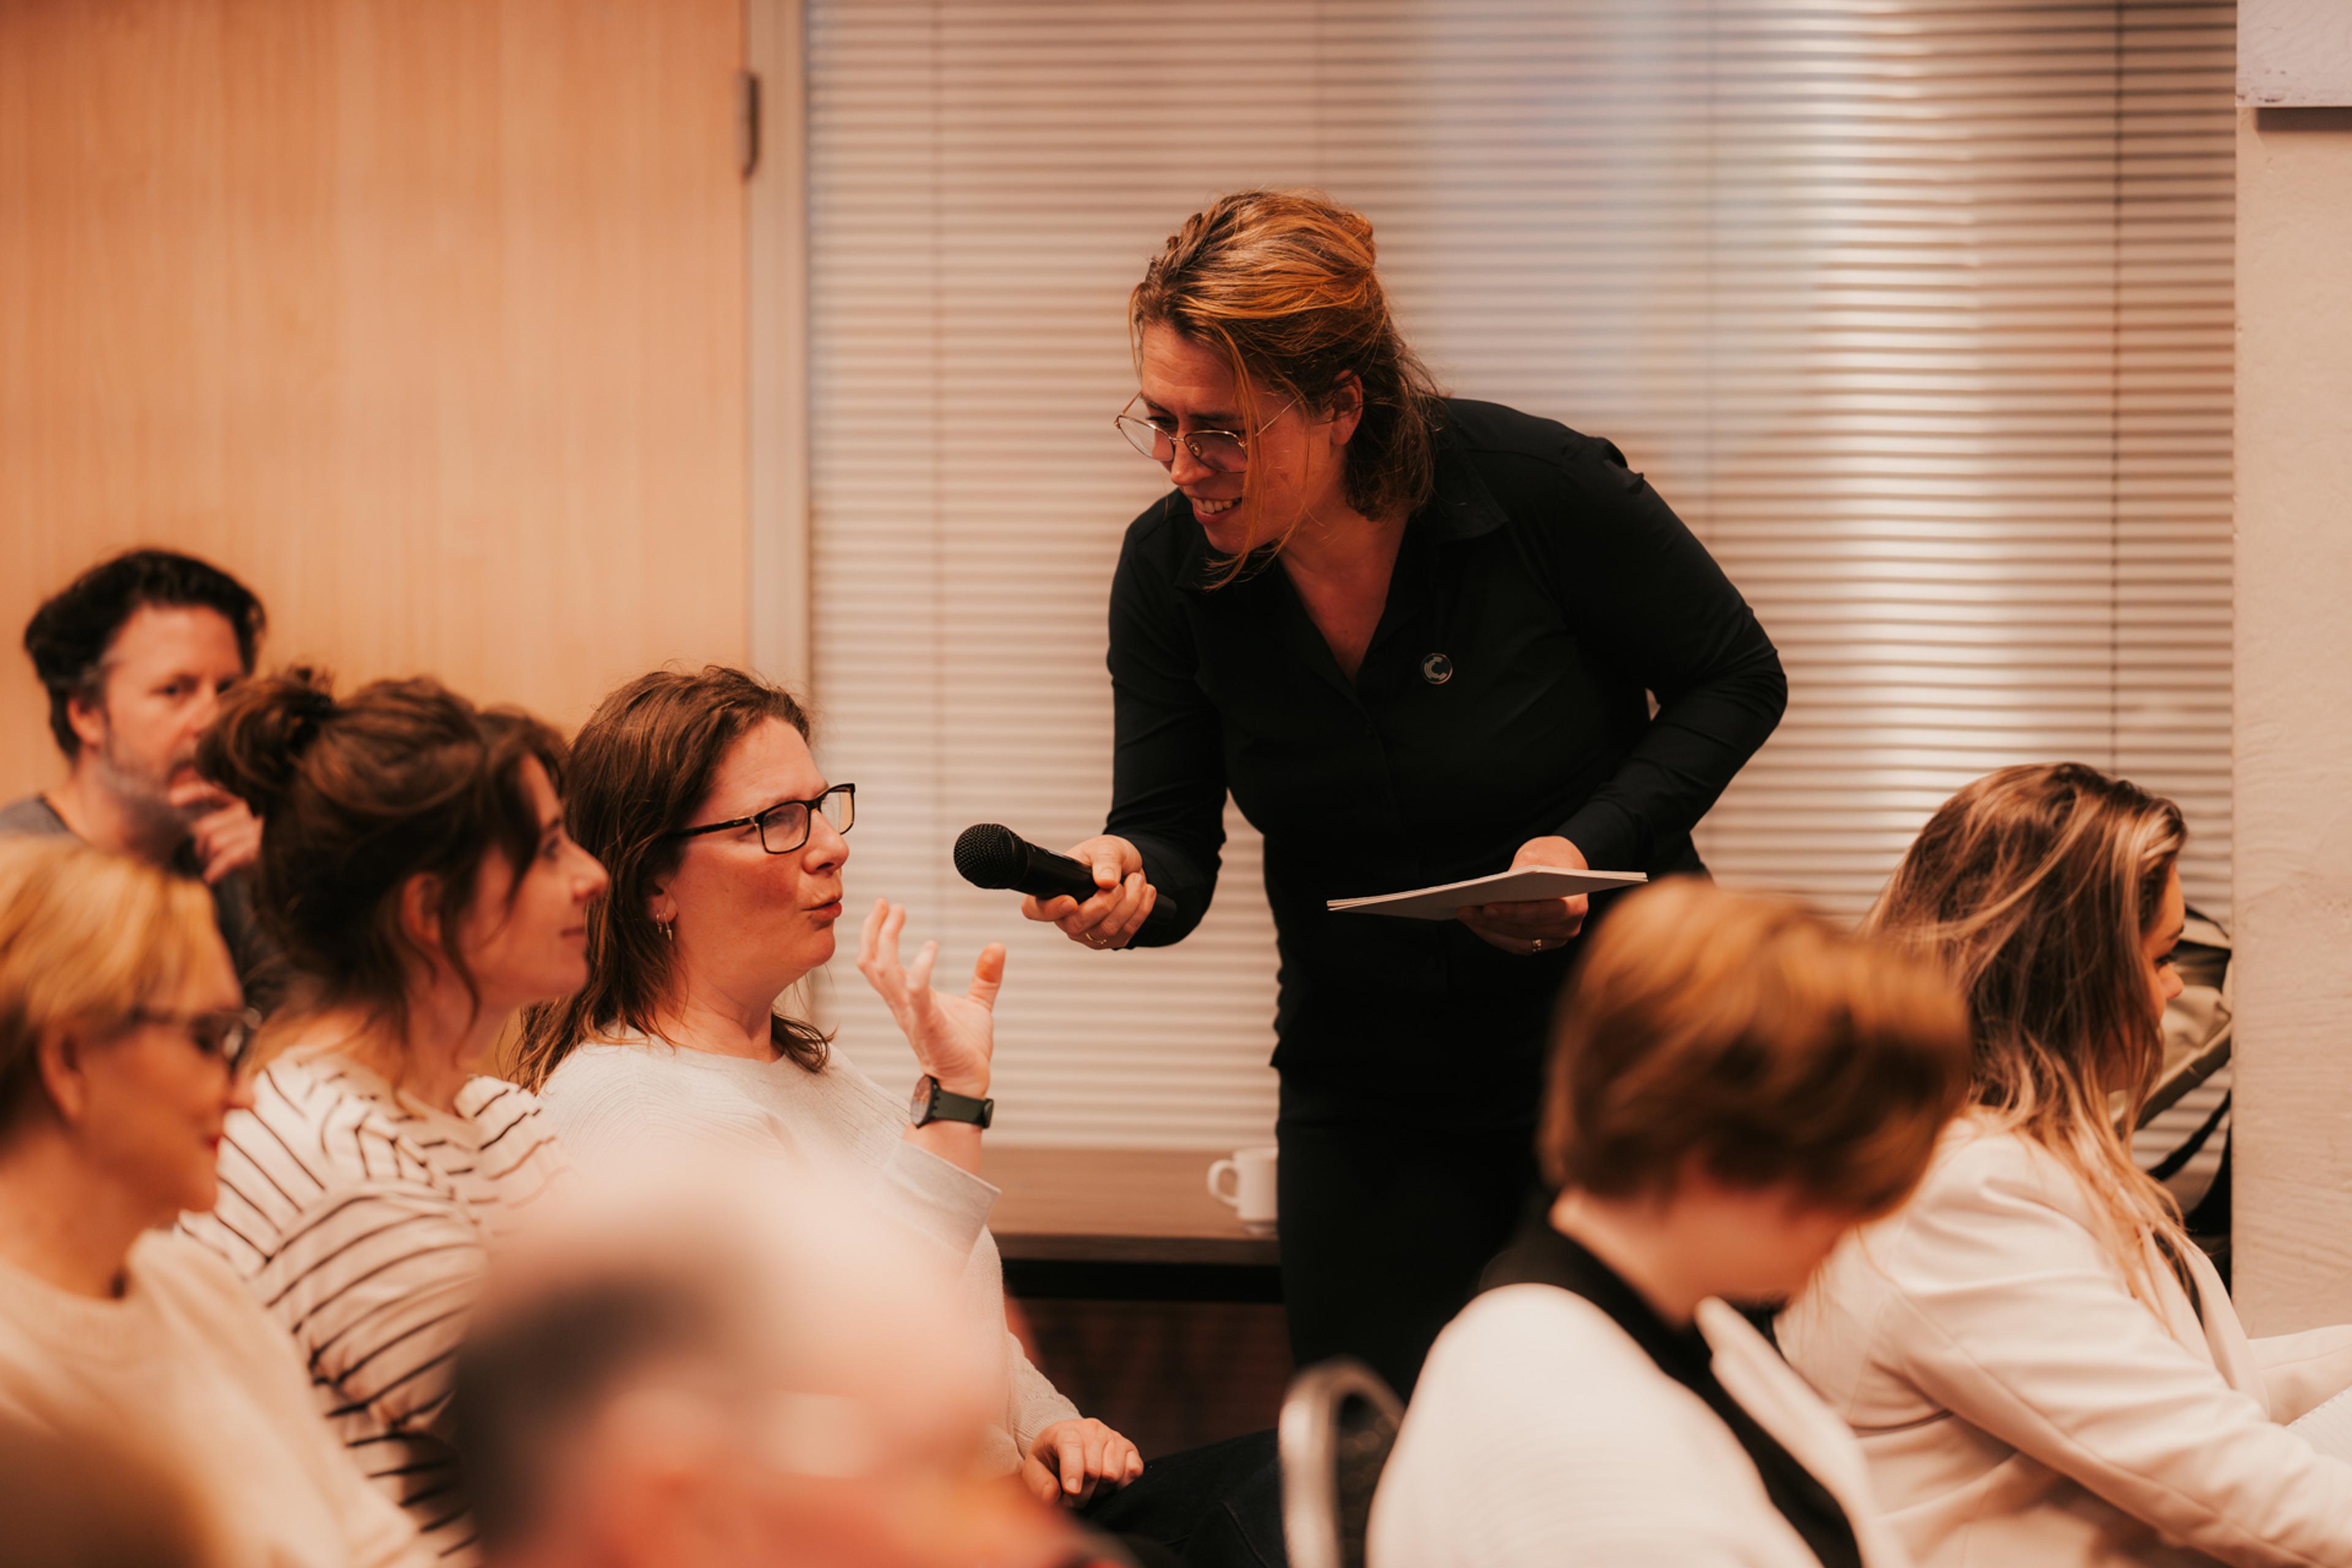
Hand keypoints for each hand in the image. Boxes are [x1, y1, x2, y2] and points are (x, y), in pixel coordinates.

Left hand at [170, 781, 262, 884]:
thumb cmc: (272, 852)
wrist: (304, 870)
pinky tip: (211, 878)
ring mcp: (260, 829)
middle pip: (208, 827)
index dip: (195, 794)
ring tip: (213, 870)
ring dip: (210, 860)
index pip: (218, 793)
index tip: (174, 800)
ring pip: (215, 842)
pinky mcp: (263, 848)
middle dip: (201, 847)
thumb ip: (223, 818)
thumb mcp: (248, 832)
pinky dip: (217, 869)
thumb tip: (175, 800)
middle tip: (204, 859)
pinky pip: (229, 856)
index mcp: (252, 801)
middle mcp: (256, 811)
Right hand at [857, 899, 1003, 1095]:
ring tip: (898, 914)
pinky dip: (919, 967)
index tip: (886, 905)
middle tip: (885, 903)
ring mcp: (911, 1013)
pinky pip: (915, 991)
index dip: (876, 932)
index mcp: (908, 997)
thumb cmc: (964, 1048)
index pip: (878, 961)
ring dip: (886, 939)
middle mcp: (902, 1003)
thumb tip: (997, 946)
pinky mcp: (927, 1023)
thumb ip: (985, 976)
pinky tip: (931, 946)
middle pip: (871, 962)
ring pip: (883, 971)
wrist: (967, 1082)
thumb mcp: (977, 1004)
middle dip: (874, 930)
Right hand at [1016, 835, 1156, 951]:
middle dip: (1105, 903)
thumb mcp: (1107, 847)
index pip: (1036, 909)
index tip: (1071, 901)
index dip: (1050, 910)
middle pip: (1076, 925)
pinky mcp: (1109, 939)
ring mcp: (1087, 932)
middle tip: (1119, 883)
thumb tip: (1105, 880)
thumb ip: (1105, 859)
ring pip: (1106, 930)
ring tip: (1136, 880)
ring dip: (1130, 903)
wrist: (1130, 869)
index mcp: (1053, 891)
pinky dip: (1141, 910)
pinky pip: (1126, 933)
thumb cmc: (1108, 857)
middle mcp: (1066, 917)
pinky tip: (1144, 893)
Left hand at [1021, 1418, 1143, 1507]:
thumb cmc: (1050, 1459)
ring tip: (1088, 1488)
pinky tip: (1108, 1484)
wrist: (1068, 1443)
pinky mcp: (1129, 1448)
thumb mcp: (1034, 1469)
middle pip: (1093, 1470)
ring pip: (1114, 1474)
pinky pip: (1134, 1470)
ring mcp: (1113, 1437)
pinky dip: (1123, 1483)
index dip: (1073, 1471)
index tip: (1071, 1491)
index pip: (1072, 1447)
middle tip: (1071, 1498)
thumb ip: (1039, 1483)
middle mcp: (1092, 1429)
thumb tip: (1052, 1496)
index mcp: (1065, 1431)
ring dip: (1100, 1491)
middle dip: (1082, 1493)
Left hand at [1456, 836, 1589, 955]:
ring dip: (1488, 930)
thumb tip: (1498, 888)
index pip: (1541, 912)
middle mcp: (1569, 927)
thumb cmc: (1552, 857)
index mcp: (1575, 904)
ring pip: (1518, 941)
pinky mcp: (1543, 942)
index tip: (1487, 907)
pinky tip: (1475, 923)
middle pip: (1525, 929)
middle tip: (1464, 910)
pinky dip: (1495, 934)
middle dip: (1492, 921)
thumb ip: (1522, 870)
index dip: (1513, 912)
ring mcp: (1556, 938)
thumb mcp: (1538, 854)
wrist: (1565, 864)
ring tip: (1465, 915)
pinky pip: (1516, 944)